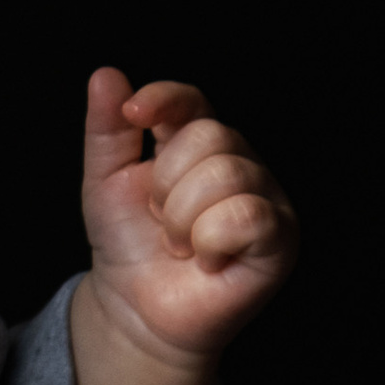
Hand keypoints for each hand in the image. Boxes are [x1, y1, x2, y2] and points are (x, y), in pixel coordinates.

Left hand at [69, 71, 295, 384]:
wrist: (135, 310)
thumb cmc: (128, 244)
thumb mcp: (104, 181)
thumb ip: (107, 130)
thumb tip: (106, 75)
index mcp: (197, 143)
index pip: (191, 100)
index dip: (164, 99)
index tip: (134, 114)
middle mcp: (238, 162)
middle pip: (209, 136)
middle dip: (166, 185)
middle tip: (161, 222)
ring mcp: (265, 197)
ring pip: (226, 174)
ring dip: (183, 219)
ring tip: (180, 244)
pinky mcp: (280, 238)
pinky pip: (247, 215)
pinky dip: (210, 241)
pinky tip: (206, 259)